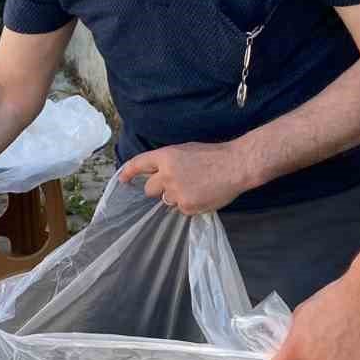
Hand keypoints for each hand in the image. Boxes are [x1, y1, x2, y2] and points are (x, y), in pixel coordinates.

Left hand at [120, 141, 251, 213]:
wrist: (236, 166)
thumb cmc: (214, 156)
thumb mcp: (187, 150)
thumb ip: (169, 161)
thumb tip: (157, 173)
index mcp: (166, 156)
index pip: (139, 164)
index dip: (128, 172)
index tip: (123, 180)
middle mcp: (166, 174)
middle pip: (149, 189)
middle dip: (158, 189)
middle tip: (174, 185)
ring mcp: (176, 192)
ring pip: (166, 201)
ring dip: (175, 197)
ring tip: (195, 188)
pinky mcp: (187, 206)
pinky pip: (181, 209)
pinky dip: (189, 205)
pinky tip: (203, 195)